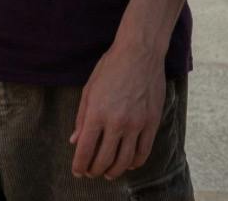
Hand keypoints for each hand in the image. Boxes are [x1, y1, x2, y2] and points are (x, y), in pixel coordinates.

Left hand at [70, 39, 164, 179]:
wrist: (139, 54)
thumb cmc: (110, 68)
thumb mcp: (89, 90)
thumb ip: (82, 118)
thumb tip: (75, 140)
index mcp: (97, 113)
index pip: (86, 149)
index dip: (80, 164)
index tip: (77, 172)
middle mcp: (117, 122)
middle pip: (105, 159)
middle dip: (95, 170)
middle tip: (91, 173)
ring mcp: (137, 124)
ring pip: (125, 160)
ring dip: (115, 171)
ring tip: (108, 173)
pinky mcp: (152, 123)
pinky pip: (144, 151)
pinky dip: (135, 163)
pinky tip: (128, 164)